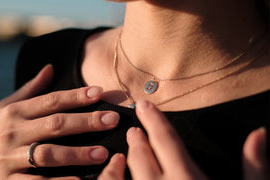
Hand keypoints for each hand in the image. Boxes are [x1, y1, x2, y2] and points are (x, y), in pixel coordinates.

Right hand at [0, 65, 119, 179]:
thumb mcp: (6, 107)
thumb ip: (30, 89)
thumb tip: (50, 67)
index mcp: (15, 112)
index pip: (50, 101)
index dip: (75, 96)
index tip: (99, 92)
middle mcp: (13, 133)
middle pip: (55, 124)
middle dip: (86, 122)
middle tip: (112, 120)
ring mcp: (10, 158)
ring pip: (49, 153)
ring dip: (77, 153)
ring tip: (103, 153)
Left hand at [99, 100, 268, 179]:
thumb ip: (254, 167)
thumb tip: (259, 134)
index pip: (166, 140)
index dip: (155, 120)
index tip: (145, 105)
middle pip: (141, 155)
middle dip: (137, 139)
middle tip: (135, 129)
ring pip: (122, 174)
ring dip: (122, 158)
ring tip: (123, 150)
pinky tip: (115, 174)